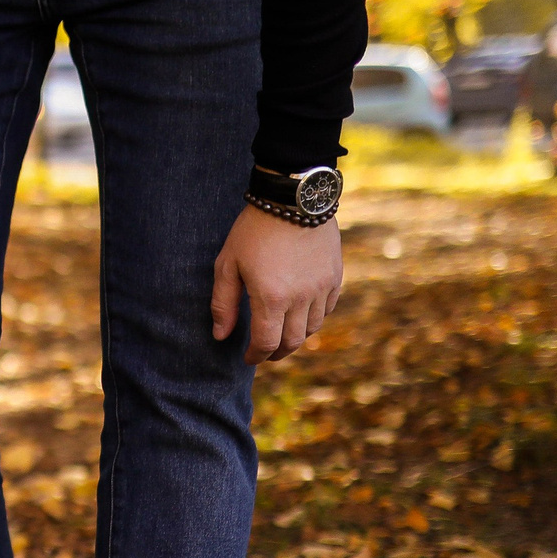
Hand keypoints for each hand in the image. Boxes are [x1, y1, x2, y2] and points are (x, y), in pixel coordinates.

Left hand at [210, 204, 342, 363]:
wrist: (292, 199)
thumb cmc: (253, 231)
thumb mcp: (227, 264)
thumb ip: (223, 303)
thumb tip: (221, 335)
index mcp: (271, 298)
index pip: (266, 343)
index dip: (255, 356)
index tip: (248, 358)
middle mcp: (300, 298)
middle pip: (292, 342)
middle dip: (276, 352)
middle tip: (264, 352)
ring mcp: (321, 288)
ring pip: (312, 328)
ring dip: (296, 338)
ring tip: (282, 335)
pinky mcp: (335, 276)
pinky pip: (327, 309)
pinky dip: (313, 318)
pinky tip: (301, 315)